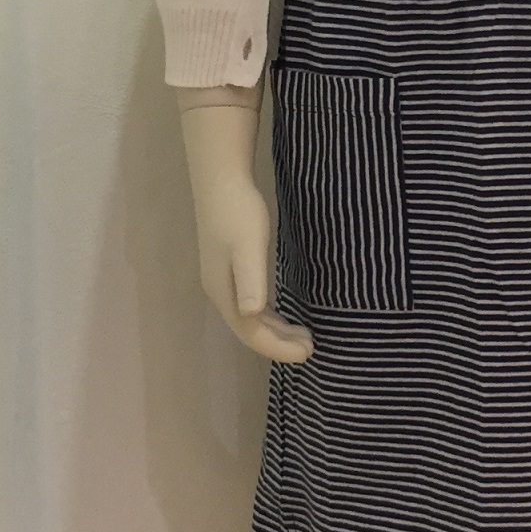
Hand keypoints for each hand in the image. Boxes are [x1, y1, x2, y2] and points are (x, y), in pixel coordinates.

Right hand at [178, 96, 312, 363]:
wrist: (221, 179)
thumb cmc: (238, 212)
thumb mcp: (249, 246)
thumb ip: (251, 280)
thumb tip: (252, 314)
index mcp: (223, 291)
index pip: (251, 332)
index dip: (277, 348)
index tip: (308, 353)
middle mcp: (219, 291)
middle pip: (248, 329)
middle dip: (278, 343)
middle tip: (310, 347)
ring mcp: (222, 279)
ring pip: (248, 318)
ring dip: (274, 331)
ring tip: (302, 336)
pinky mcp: (229, 266)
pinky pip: (249, 303)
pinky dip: (267, 315)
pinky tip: (281, 313)